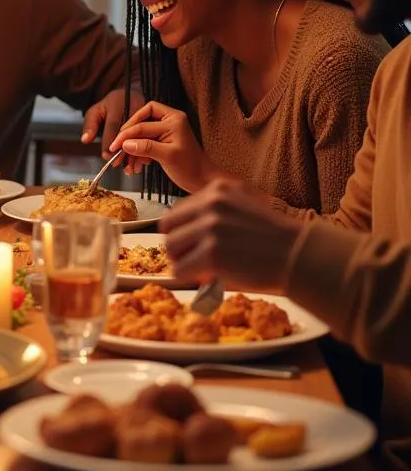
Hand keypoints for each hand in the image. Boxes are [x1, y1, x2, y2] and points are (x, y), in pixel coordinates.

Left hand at [82, 88, 144, 165]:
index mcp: (118, 103)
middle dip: (125, 151)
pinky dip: (146, 152)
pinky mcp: (154, 121)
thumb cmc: (108, 107)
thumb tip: (85, 140)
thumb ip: (90, 125)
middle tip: (117, 164)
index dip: (110, 141)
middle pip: (131, 131)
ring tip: (129, 169)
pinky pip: (151, 138)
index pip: (114, 124)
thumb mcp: (96, 111)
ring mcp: (147, 114)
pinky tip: (139, 164)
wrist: (127, 96)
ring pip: (144, 136)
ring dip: (137, 154)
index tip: (106, 156)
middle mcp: (134, 107)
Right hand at [109, 100, 219, 192]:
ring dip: (132, 149)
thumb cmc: (190, 167)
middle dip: (127, 140)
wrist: (202, 181)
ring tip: (127, 165)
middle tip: (117, 152)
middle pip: (139, 123)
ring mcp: (165, 130)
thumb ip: (146, 147)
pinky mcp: (162, 141)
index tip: (116, 146)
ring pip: (140, 134)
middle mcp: (169, 120)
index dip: (126, 133)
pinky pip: (144, 143)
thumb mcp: (167, 156)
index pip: (142, 122)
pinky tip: (136, 166)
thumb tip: (125, 144)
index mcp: (173, 119)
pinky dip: (138, 154)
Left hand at [159, 179, 301, 291]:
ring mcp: (210, 227)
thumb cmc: (276, 239)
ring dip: (183, 263)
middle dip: (177, 247)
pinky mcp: (212, 252)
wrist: (302, 256)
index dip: (181, 232)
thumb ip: (214, 214)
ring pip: (171, 248)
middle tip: (192, 261)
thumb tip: (185, 235)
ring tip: (202, 271)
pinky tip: (207, 280)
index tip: (192, 245)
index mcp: (218, 190)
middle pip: (168, 228)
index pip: (177, 211)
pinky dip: (189, 278)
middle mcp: (211, 203)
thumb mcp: (244, 209)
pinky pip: (180, 270)